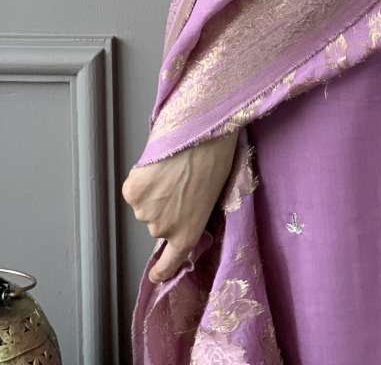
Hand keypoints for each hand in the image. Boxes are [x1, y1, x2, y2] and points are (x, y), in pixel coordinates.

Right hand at [122, 128, 239, 283]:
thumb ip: (193, 213)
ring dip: (153, 191)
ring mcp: (145, 212)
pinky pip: (134, 187)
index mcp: (188, 234)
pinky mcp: (133, 192)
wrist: (203, 135)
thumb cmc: (217, 160)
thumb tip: (183, 210)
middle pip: (157, 223)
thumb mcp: (212, 196)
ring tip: (172, 168)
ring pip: (144, 204)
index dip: (162, 270)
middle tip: (180, 182)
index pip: (170, 262)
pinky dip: (142, 177)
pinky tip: (158, 164)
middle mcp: (164, 230)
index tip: (156, 276)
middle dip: (165, 206)